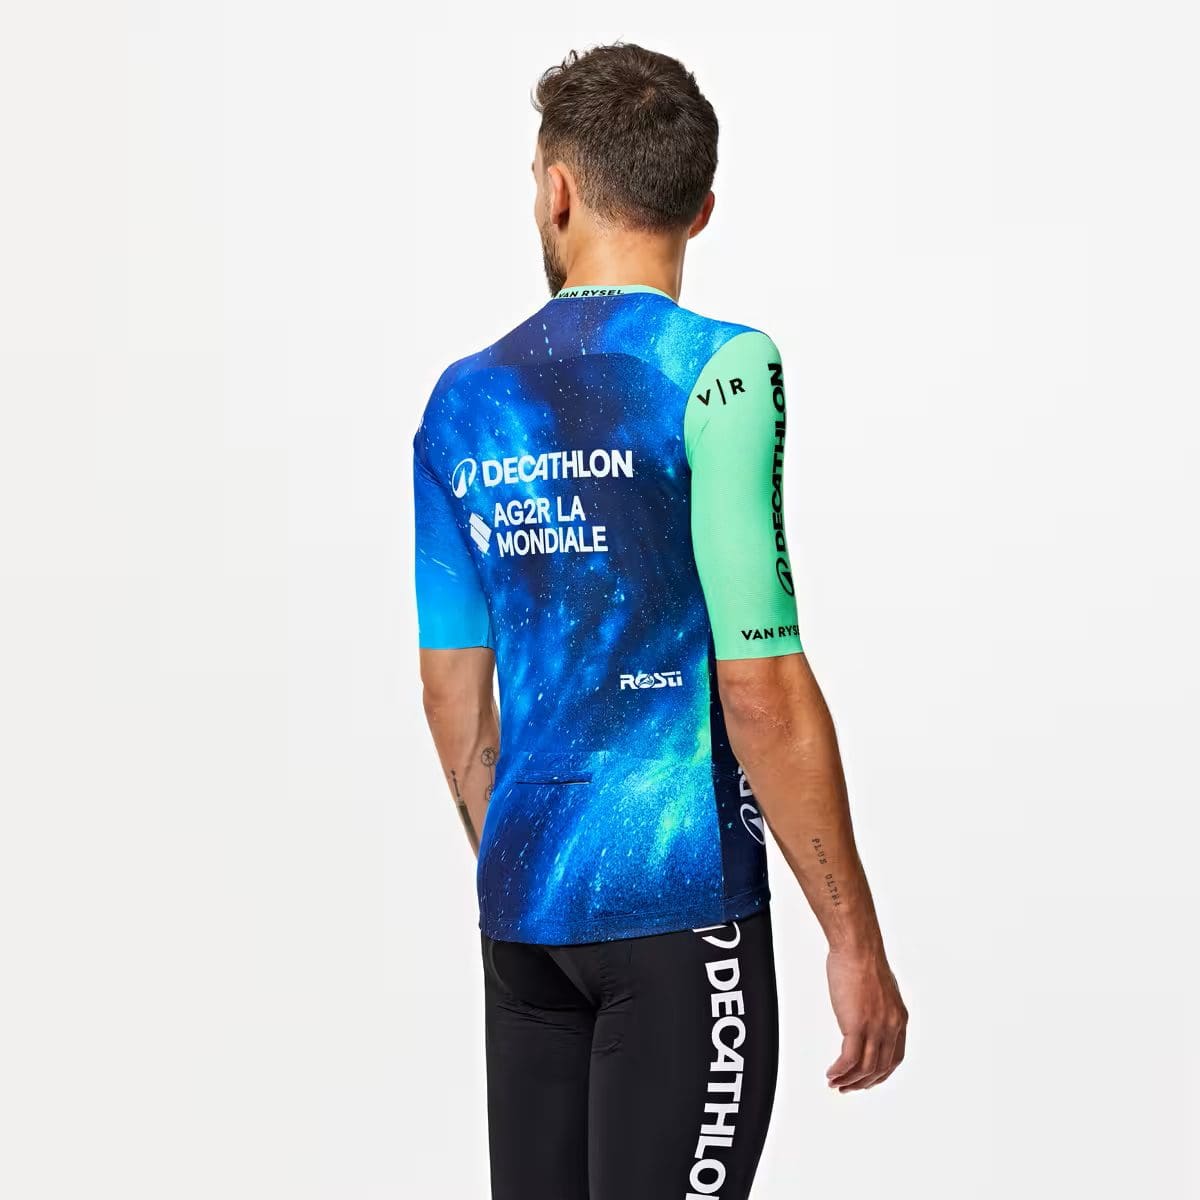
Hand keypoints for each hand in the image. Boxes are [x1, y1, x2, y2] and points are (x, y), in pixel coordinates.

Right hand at [825, 946, 906, 1090]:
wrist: (858, 947)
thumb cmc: (863, 959)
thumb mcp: (879, 988)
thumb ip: (877, 1006)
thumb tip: (866, 1012)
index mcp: (899, 1018)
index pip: (894, 1058)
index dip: (880, 1073)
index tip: (866, 1080)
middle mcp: (892, 1027)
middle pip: (880, 1068)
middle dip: (863, 1082)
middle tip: (847, 1088)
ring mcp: (875, 1028)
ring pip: (865, 1068)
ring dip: (849, 1080)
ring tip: (835, 1083)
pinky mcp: (857, 1025)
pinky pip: (849, 1059)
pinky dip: (840, 1070)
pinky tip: (831, 1073)